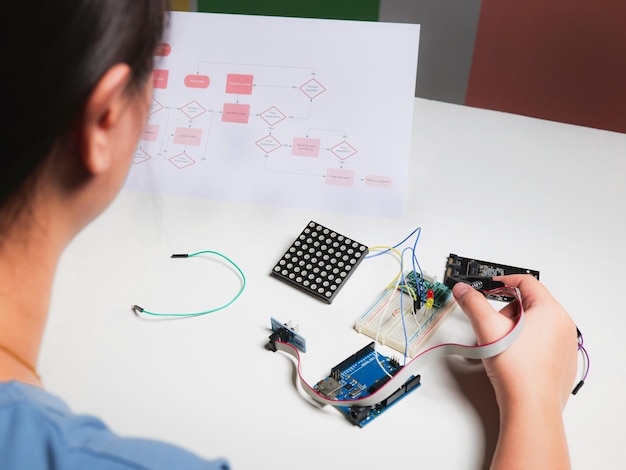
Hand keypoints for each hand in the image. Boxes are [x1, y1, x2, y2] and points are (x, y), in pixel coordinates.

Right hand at [453, 274, 577, 468]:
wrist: (530, 407)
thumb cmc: (517, 370)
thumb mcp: (487, 328)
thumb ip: (472, 304)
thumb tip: (463, 291)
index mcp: (550, 311)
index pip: (527, 282)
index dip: (505, 281)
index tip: (492, 286)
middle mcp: (563, 326)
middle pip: (530, 305)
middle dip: (508, 313)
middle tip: (493, 328)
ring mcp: (566, 346)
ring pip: (536, 326)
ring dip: (516, 330)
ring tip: (502, 347)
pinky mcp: (563, 364)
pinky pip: (543, 345)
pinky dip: (527, 346)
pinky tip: (514, 360)